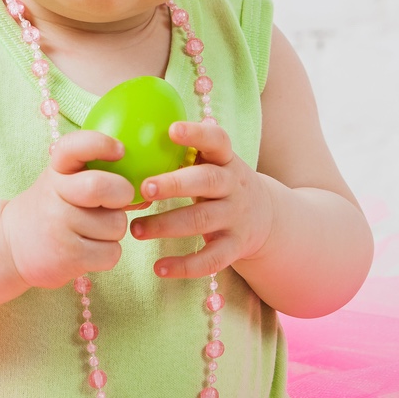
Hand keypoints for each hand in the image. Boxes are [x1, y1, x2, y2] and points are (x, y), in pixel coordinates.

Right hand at [0, 130, 136, 289]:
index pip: (75, 146)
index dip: (101, 145)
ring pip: (115, 225)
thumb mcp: (66, 181)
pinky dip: (108, 253)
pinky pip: (111, 253)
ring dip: (113, 230)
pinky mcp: (66, 257)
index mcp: (57, 168)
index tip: (120, 150)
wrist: (13, 245)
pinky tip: (89, 249)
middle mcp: (54, 193)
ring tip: (92, 231)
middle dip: (122, 194)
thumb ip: (101, 176)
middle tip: (120, 200)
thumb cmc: (56, 207)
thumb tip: (147, 191)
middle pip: (100, 188)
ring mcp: (58, 226)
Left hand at [127, 120, 273, 278]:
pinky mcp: (235, 246)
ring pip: (202, 220)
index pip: (217, 140)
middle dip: (174, 184)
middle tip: (144, 188)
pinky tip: (159, 268)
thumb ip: (185, 153)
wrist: (266, 217)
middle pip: (206, 181)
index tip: (172, 130)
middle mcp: (234, 185)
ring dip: (167, 225)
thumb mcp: (213, 163)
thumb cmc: (220, 182)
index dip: (196, 134)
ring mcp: (236, 216)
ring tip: (136, 230)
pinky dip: (185, 266)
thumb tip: (132, 138)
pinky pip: (211, 259)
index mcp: (226, 159)